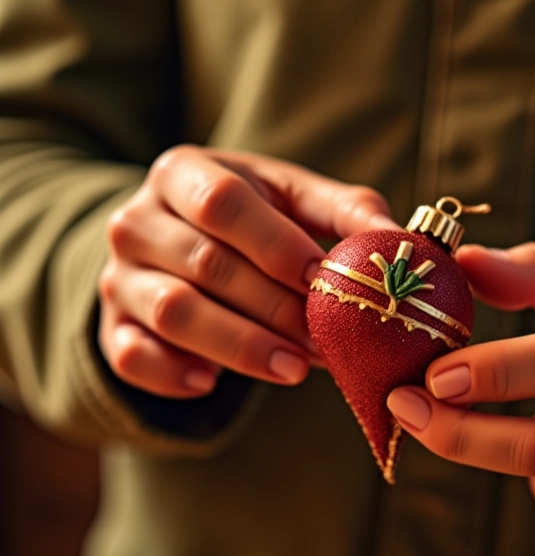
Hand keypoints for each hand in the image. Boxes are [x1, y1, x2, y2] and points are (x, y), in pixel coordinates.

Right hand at [99, 145, 397, 396]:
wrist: (177, 241)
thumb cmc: (249, 218)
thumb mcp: (292, 199)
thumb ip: (345, 213)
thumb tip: (398, 239)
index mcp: (183, 173)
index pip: (225, 204)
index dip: (276, 245)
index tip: (324, 280)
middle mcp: (138, 221)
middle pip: (206, 265)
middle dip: (274, 308)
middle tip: (325, 341)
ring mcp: (120, 277)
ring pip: (174, 313)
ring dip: (240, 346)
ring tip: (293, 369)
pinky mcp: (113, 327)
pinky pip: (131, 357)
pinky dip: (172, 374)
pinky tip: (211, 382)